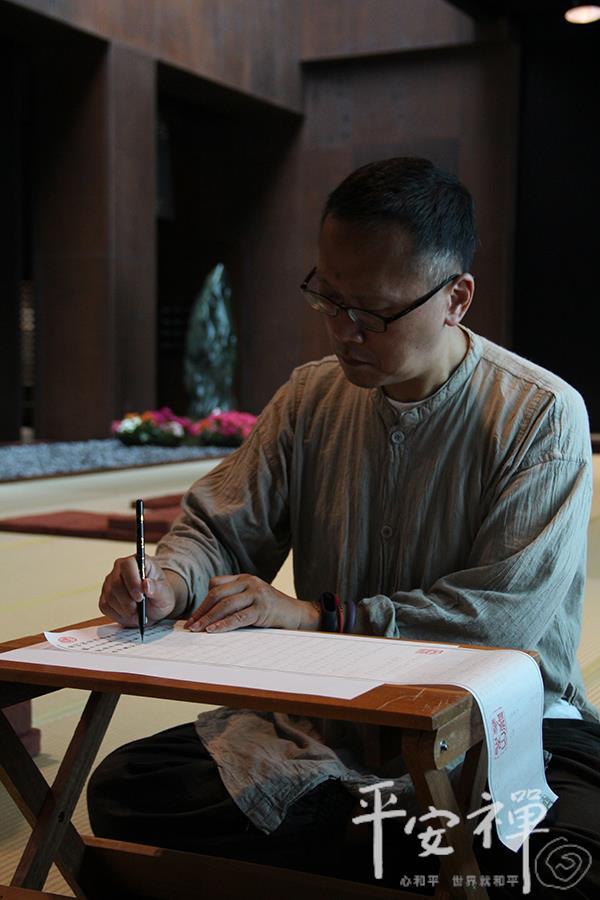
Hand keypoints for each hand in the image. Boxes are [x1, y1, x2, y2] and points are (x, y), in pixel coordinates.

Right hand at [99, 555, 177, 627]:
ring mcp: (110, 582)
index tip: (140, 597)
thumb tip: (146, 584)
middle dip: (128, 601)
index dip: (132, 581)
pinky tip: (129, 614)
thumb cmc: (160, 596)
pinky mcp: (105, 596)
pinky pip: (105, 606)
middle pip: (116, 583)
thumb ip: (157, 588)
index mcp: (137, 561)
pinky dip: (117, 614)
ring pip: (110, 596)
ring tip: (137, 614)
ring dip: (124, 610)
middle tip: (139, 611)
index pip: (127, 565)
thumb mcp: (165, 594)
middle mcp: (120, 569)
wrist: (154, 607)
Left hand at [185, 574, 318, 632]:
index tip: (193, 617)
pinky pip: (238, 617)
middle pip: (217, 594)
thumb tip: (208, 616)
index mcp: (244, 579)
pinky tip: (213, 630)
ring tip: (197, 630)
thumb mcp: (252, 600)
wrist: (299, 615)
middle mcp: (249, 582)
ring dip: (208, 619)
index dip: (202, 601)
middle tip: (189, 625)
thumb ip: (235, 601)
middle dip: (201, 611)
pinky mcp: (263, 608)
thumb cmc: (273, 611)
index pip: (215, 585)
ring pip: (225, 605)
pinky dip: (223, 624)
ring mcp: (256, 593)